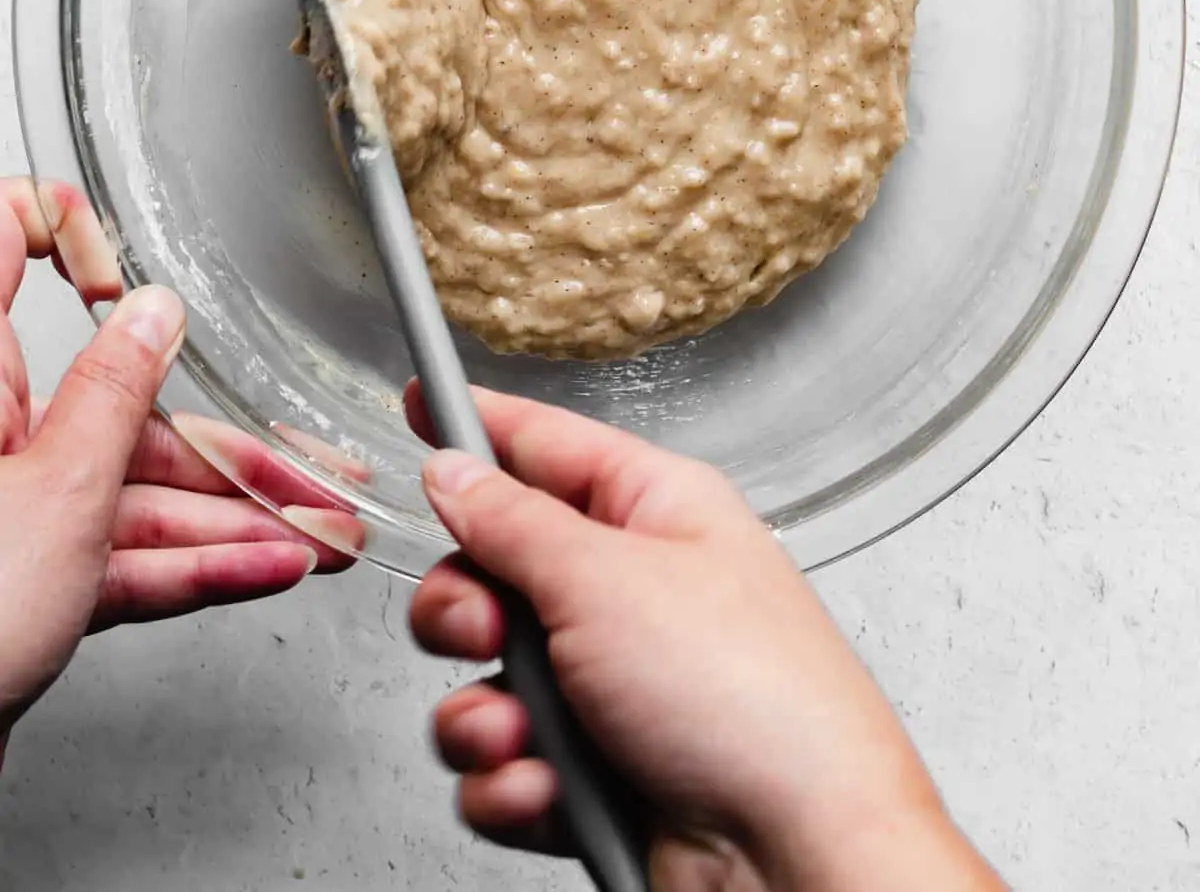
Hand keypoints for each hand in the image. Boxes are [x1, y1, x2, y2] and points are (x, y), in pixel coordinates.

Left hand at [0, 178, 355, 758]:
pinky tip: (266, 569)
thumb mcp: (59, 490)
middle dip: (223, 439)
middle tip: (305, 455)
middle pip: (120, 405)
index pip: (4, 247)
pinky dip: (195, 566)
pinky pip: (123, 555)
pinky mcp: (29, 577)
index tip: (121, 238)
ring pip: (136, 490)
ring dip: (233, 516)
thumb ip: (117, 393)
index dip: (63, 229)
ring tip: (317, 531)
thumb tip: (153, 310)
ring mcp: (12, 508)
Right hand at [408, 386, 1003, 891]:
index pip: (548, 445)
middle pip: (497, 570)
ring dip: (485, 715)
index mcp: (657, 512)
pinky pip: (506, 763)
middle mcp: (636, 592)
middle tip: (483, 631)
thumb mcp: (607, 580)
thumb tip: (455, 470)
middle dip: (467, 611)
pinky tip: (546, 791)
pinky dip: (512, 783)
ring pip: (489, 679)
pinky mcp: (600, 773)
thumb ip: (513, 522)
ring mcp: (617, 687)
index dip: (479, 425)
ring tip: (524, 736)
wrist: (797, 856)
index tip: (419, 400)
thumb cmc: (754, 700)